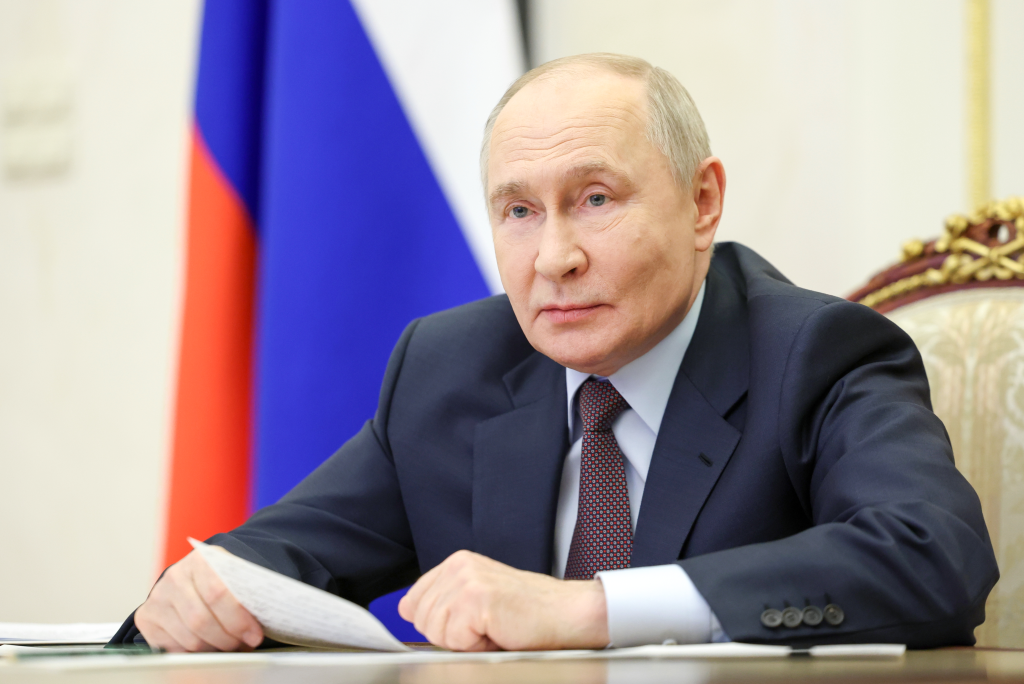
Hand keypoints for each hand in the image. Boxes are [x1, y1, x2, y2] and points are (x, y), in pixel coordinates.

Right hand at [134, 548, 263, 651]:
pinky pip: (174, 648)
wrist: (195, 577)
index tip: (255, 635)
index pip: (218, 593)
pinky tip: (208, 643)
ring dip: (214, 648)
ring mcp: (158, 597)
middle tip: (242, 644)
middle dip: (228, 639)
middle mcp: (175, 577)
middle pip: (201, 621)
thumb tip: (264, 622)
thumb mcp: (238, 576)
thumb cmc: (223, 579)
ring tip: (228, 644)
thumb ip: (248, 594)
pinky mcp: (147, 617)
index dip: (239, 619)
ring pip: (189, 638)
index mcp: (202, 560)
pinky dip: (195, 653)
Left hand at [398, 550, 608, 650]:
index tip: (464, 625)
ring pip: (434, 631)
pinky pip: (453, 639)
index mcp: (457, 563)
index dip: (434, 624)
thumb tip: (405, 611)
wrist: (567, 613)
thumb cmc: (529, 613)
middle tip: (485, 628)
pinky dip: (476, 646)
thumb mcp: (477, 600)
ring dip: (465, 641)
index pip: (412, 600)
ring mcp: (466, 580)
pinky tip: (498, 632)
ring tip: (494, 629)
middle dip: (450, 635)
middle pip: (420, 619)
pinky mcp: (476, 598)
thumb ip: (443, 602)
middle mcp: (459, 565)